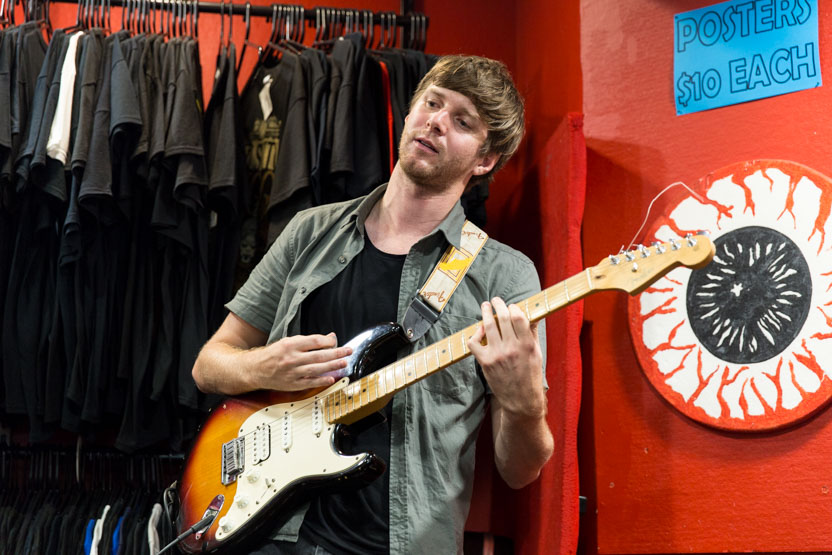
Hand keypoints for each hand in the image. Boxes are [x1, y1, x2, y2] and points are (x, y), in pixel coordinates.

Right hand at [250, 332, 352, 390]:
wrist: (256, 369)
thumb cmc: (273, 354)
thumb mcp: (288, 342)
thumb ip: (308, 341)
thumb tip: (329, 337)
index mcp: (290, 345)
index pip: (314, 342)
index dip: (328, 341)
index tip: (336, 341)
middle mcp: (292, 359)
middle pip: (319, 355)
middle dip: (336, 353)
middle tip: (348, 351)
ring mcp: (293, 372)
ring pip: (317, 369)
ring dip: (332, 366)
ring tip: (344, 362)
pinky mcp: (293, 384)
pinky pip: (310, 382)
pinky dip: (321, 380)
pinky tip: (331, 378)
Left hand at [467, 297, 545, 416]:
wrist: (521, 401)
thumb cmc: (530, 376)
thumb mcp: (537, 354)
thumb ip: (532, 333)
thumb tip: (531, 315)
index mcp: (527, 345)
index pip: (518, 317)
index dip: (513, 308)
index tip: (511, 306)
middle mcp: (512, 348)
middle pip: (503, 318)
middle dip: (498, 305)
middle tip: (496, 300)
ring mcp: (497, 355)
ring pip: (488, 326)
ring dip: (486, 312)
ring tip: (485, 306)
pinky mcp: (485, 362)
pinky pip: (474, 343)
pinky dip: (475, 334)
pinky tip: (479, 331)